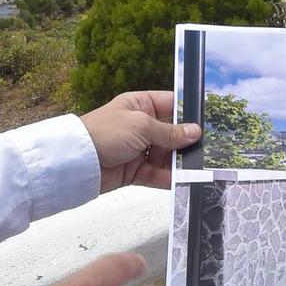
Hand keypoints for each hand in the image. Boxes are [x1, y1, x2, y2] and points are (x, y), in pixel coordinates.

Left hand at [80, 91, 201, 190]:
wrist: (77, 162)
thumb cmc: (102, 133)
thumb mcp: (141, 125)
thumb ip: (170, 131)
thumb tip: (194, 131)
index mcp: (140, 105)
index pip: (171, 105)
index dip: (188, 113)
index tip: (208, 121)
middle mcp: (141, 126)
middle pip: (172, 133)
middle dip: (187, 142)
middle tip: (208, 148)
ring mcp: (138, 149)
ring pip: (167, 156)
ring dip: (180, 162)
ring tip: (198, 167)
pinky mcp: (135, 170)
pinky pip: (157, 174)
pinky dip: (169, 178)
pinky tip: (182, 180)